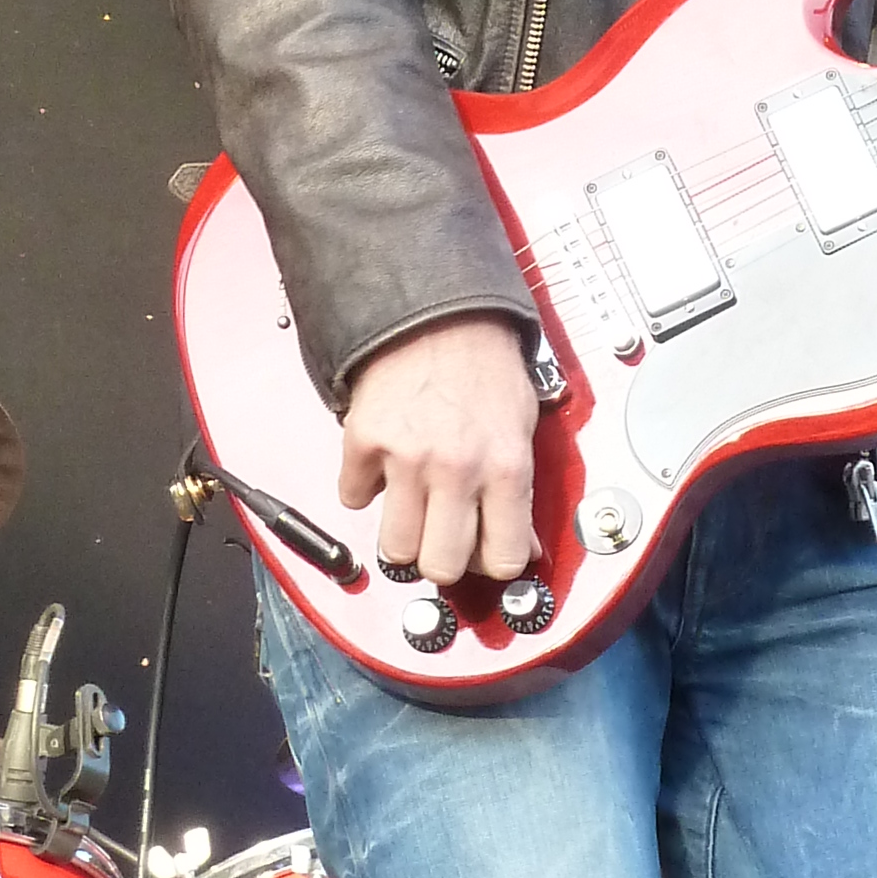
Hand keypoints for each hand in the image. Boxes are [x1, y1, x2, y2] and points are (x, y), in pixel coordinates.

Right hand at [337, 315, 538, 587]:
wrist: (434, 310)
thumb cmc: (483, 363)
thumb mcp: (522, 425)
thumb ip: (519, 490)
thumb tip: (519, 546)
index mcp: (505, 467)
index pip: (501, 560)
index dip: (493, 562)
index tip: (486, 552)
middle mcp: (456, 470)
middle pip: (442, 567)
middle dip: (443, 560)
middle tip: (444, 536)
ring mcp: (405, 459)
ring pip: (396, 549)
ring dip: (403, 535)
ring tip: (414, 508)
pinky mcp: (363, 443)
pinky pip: (354, 498)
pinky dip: (365, 490)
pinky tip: (384, 468)